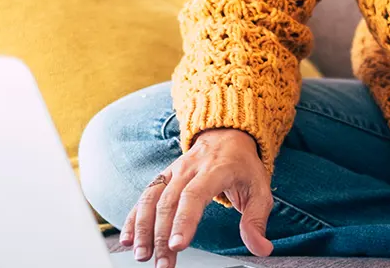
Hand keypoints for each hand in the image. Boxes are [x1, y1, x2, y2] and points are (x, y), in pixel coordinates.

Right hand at [121, 128, 273, 265]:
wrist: (227, 135)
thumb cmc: (243, 166)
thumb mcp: (260, 189)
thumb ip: (256, 220)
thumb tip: (261, 248)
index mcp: (216, 169)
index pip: (195, 195)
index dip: (184, 220)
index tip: (178, 245)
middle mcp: (190, 168)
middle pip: (170, 202)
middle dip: (162, 235)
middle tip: (163, 263)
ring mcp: (173, 171)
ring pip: (152, 198)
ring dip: (143, 228)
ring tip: (142, 255)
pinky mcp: (163, 177)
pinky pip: (145, 196)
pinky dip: (133, 218)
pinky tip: (128, 239)